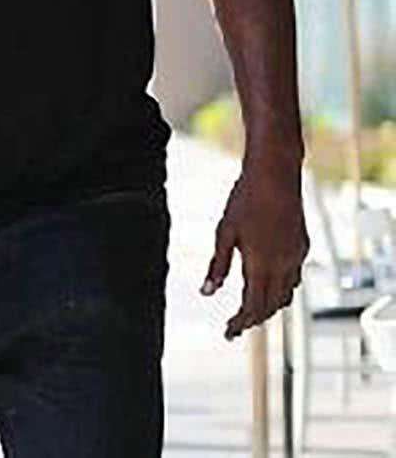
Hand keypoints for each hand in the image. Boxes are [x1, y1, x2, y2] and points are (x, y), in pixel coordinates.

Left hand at [202, 158, 309, 339]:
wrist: (275, 175)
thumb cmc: (245, 199)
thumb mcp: (224, 231)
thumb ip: (218, 264)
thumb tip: (206, 292)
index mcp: (261, 263)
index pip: (252, 305)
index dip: (240, 323)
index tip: (228, 332)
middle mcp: (283, 265)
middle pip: (270, 306)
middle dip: (253, 319)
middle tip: (235, 327)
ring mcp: (296, 257)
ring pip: (285, 295)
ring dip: (269, 307)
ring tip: (250, 312)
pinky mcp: (303, 247)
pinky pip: (294, 279)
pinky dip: (281, 290)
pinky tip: (269, 286)